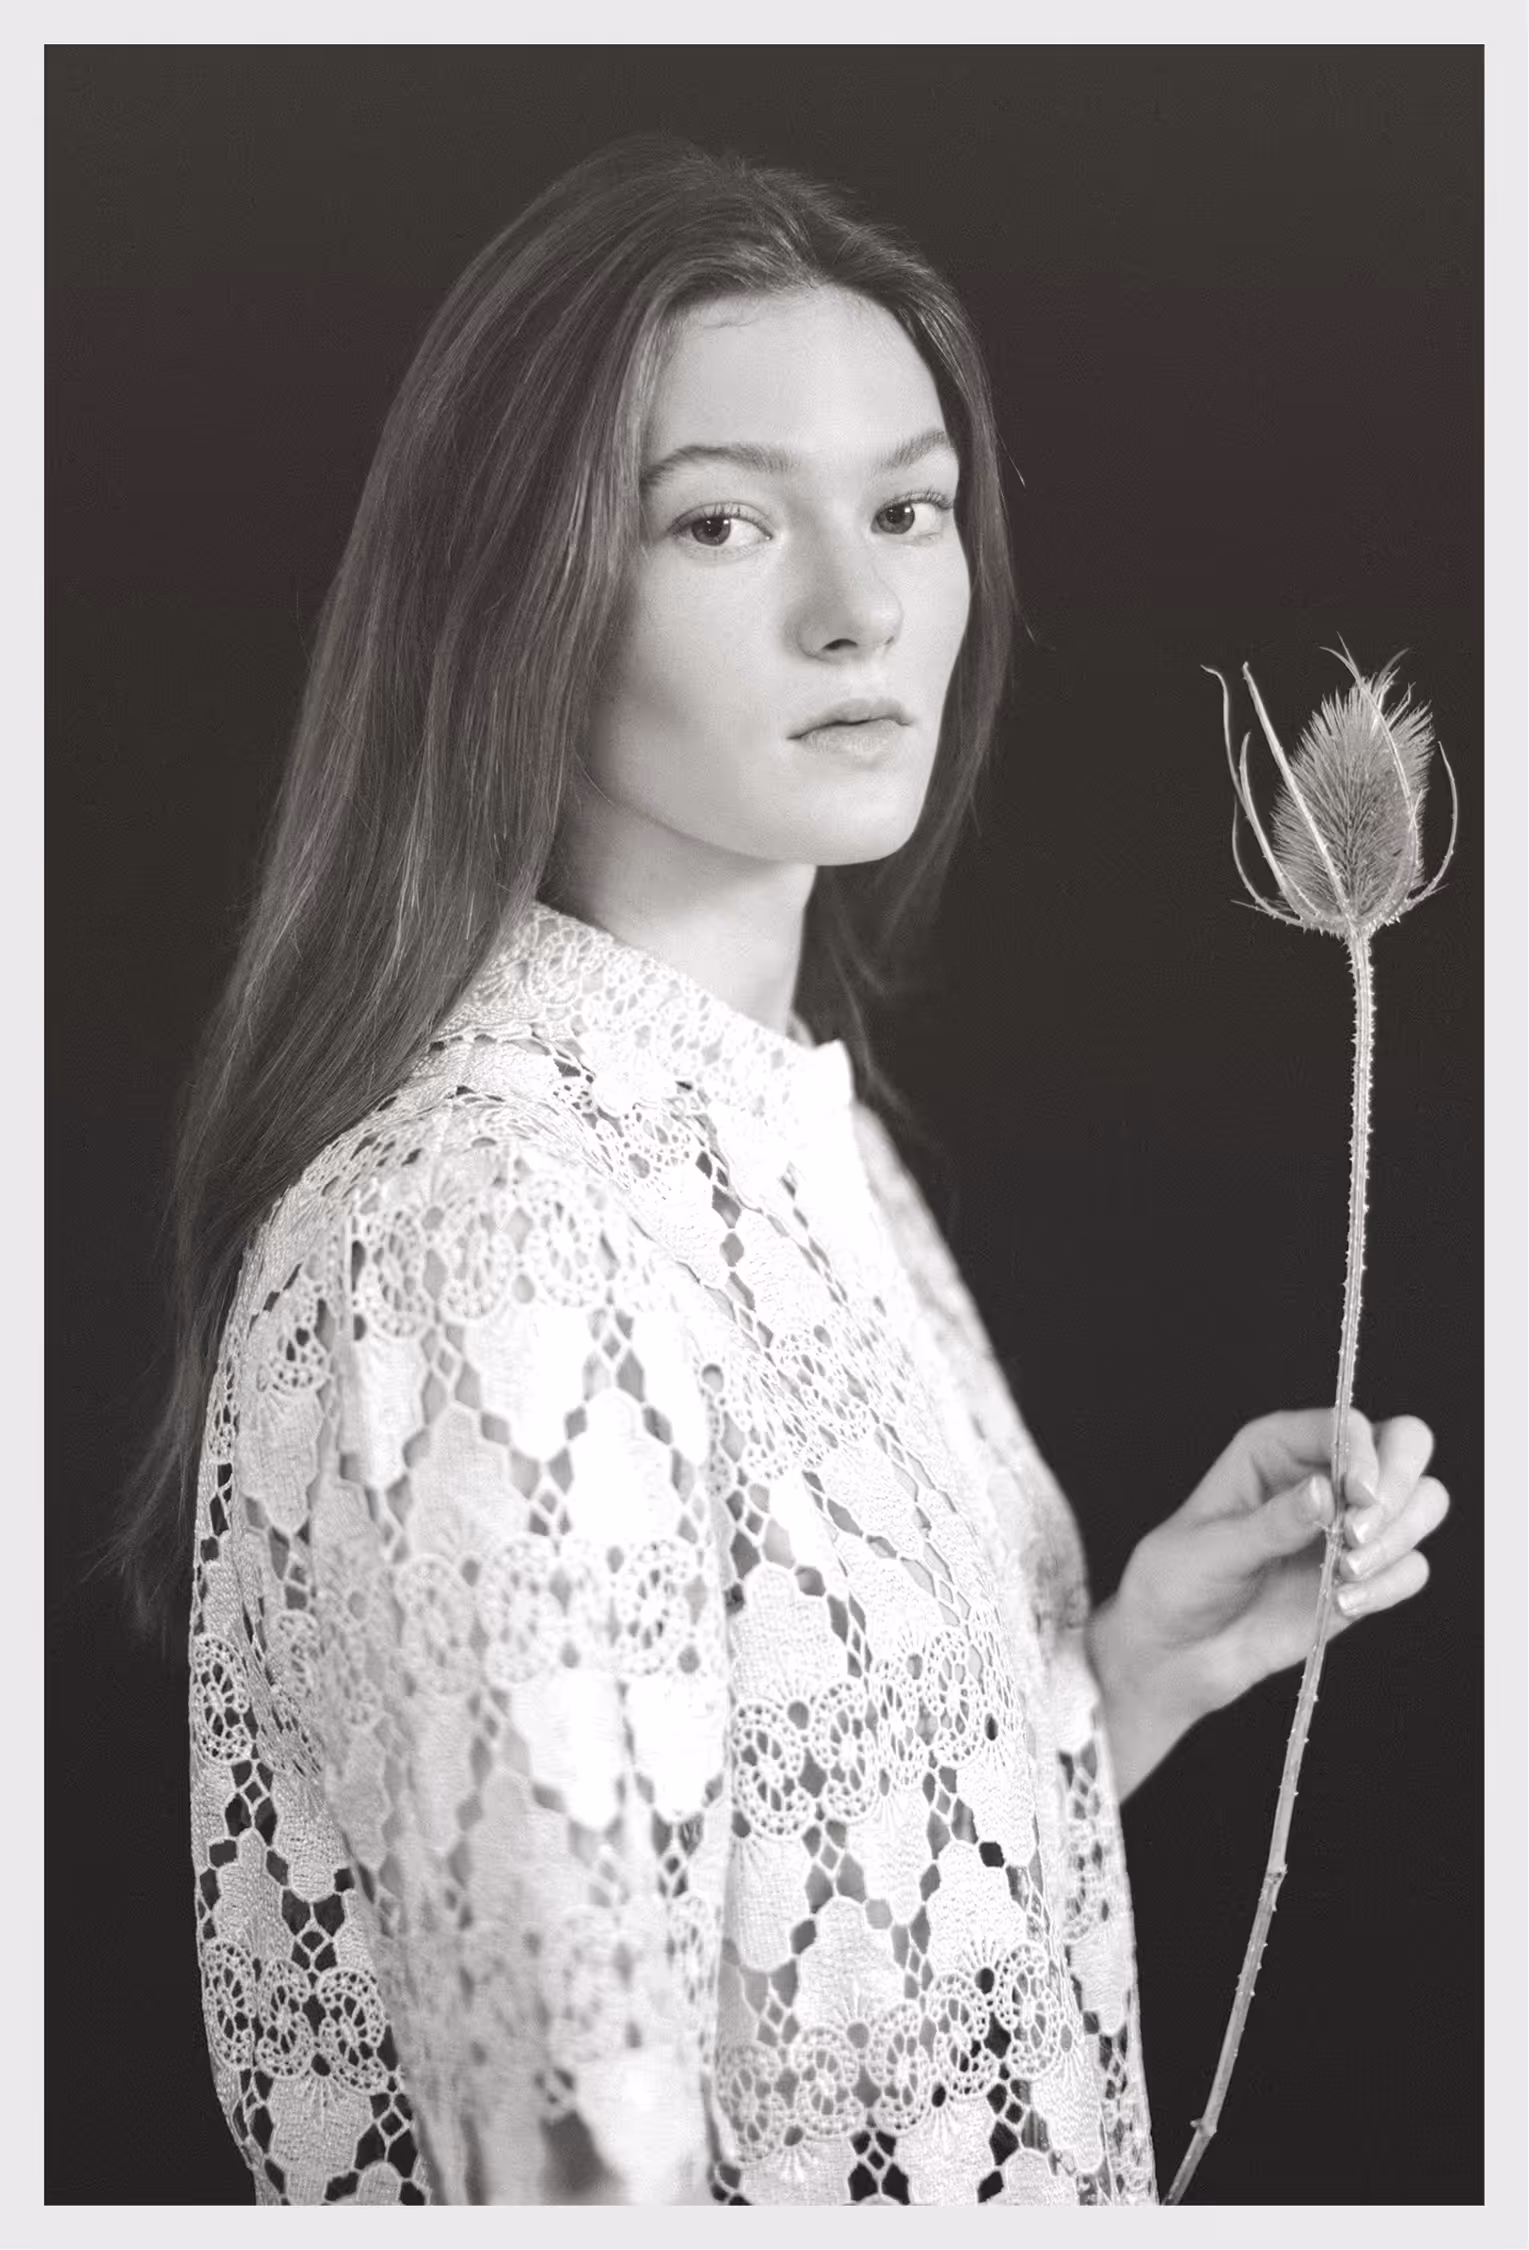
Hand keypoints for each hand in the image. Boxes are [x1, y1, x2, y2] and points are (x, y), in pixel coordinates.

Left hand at [1086, 1408, 1448, 1797]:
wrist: (1176, 1650)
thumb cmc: (1176, 1582)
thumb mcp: (1212, 1549)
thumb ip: (1271, 1523)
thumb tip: (1324, 1492)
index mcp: (1276, 1448)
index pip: (1348, 1424)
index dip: (1365, 1453)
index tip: (1357, 1496)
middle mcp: (1322, 1476)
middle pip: (1406, 1446)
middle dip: (1397, 1486)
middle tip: (1358, 1534)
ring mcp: (1348, 1526)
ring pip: (1423, 1504)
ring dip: (1397, 1539)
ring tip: (1344, 1575)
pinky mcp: (1363, 1574)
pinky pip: (1412, 1567)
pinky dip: (1390, 1585)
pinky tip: (1343, 1602)